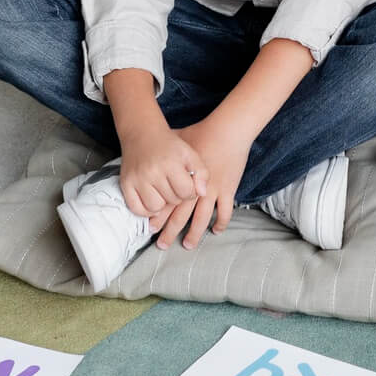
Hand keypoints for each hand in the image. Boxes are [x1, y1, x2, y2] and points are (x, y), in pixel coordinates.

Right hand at [116, 121, 205, 219]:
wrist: (142, 134)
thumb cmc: (168, 146)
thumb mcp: (190, 154)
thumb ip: (202, 173)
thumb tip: (201, 193)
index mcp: (171, 163)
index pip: (186, 192)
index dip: (191, 192)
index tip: (187, 185)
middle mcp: (152, 172)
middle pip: (172, 200)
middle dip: (177, 196)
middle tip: (174, 185)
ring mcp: (137, 179)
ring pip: (155, 208)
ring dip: (162, 204)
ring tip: (163, 192)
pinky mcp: (125, 184)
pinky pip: (136, 209)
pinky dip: (145, 210)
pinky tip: (151, 200)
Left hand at [159, 113, 255, 249]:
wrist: (227, 130)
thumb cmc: (201, 132)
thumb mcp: (177, 140)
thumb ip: (164, 151)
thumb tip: (148, 149)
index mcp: (180, 178)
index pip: (166, 203)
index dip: (158, 217)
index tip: (151, 229)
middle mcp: (195, 188)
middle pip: (180, 216)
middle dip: (170, 232)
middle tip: (162, 245)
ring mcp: (212, 190)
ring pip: (201, 218)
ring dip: (194, 234)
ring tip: (188, 246)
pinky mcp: (228, 189)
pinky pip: (225, 211)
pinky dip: (221, 223)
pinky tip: (216, 231)